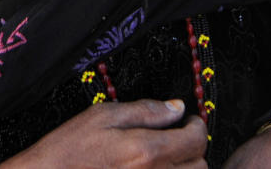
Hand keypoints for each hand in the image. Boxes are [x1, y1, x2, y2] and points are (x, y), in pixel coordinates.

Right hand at [0, 99, 206, 167]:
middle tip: (174, 137)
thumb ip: (144, 111)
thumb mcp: (102, 116)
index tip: (188, 120)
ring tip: (163, 157)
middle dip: (192, 148)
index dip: (196, 125)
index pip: (197, 138)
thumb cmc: (70, 149)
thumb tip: (176, 107)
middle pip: (200, 164)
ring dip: (184, 167)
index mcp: (146, 151)